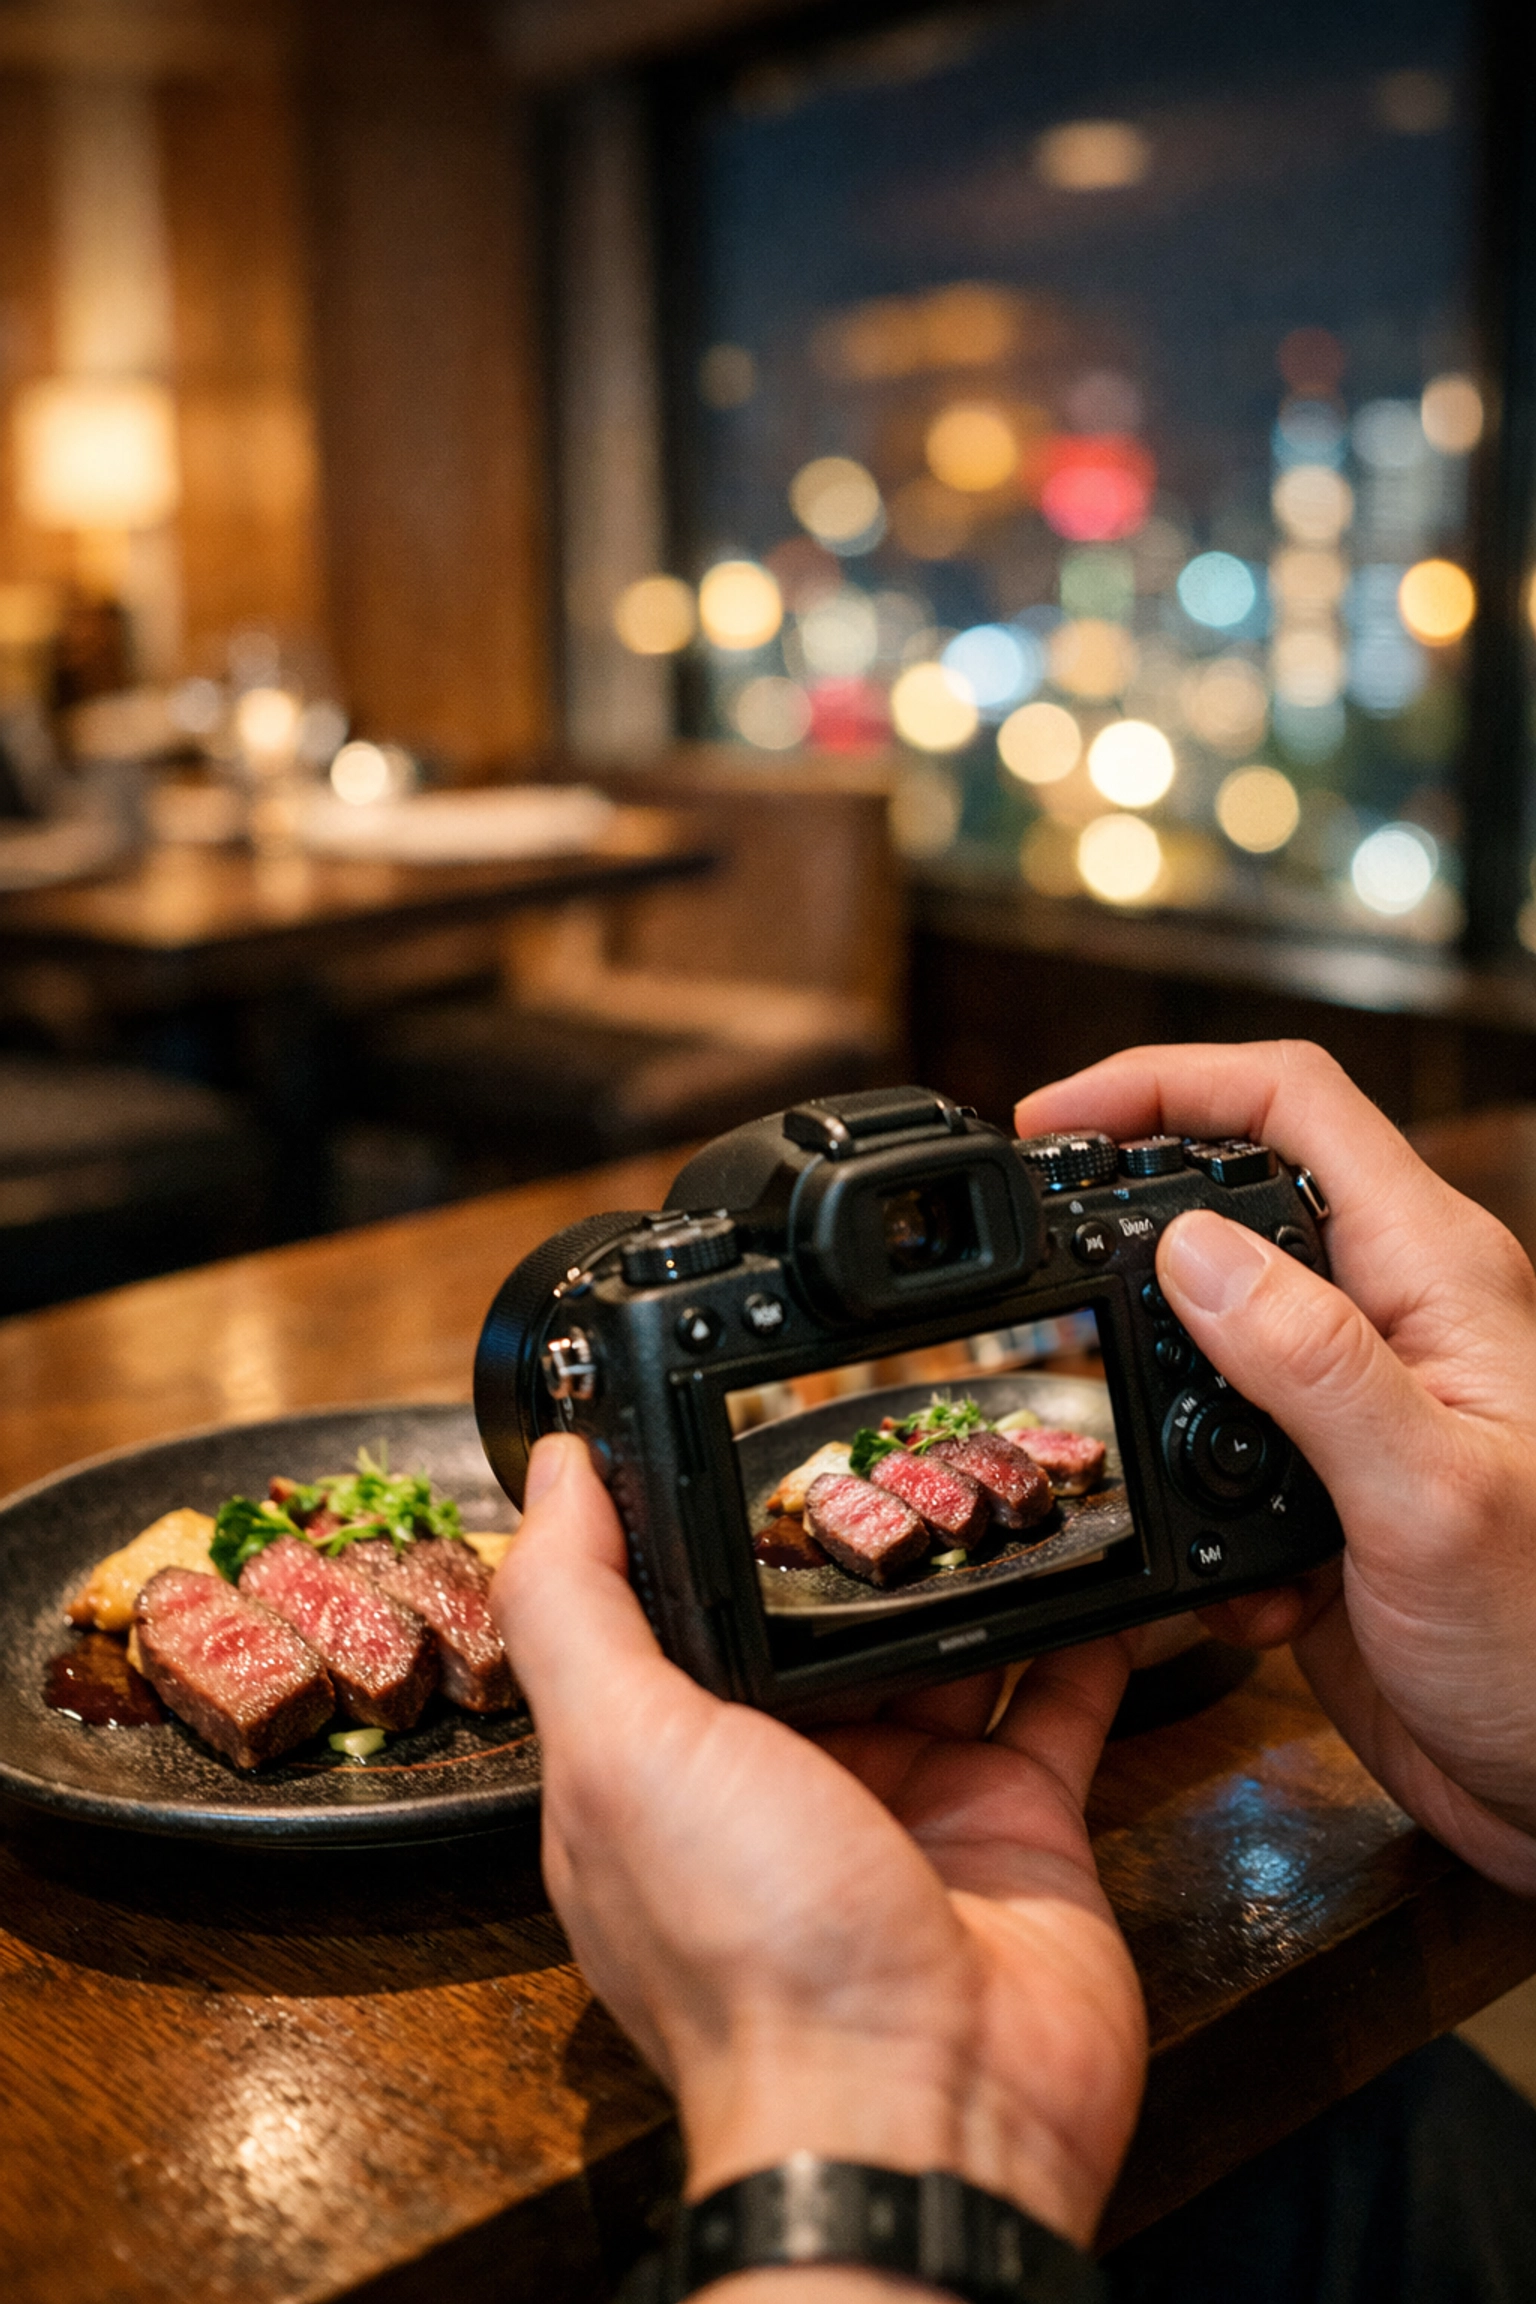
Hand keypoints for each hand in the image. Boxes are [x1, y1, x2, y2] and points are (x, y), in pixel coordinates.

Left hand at [492, 1434, 1145, 2253]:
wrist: (928, 2112)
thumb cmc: (753, 1954)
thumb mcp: (621, 1751)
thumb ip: (577, 1605)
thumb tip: (551, 1474)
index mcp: (664, 1762)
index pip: (675, 1609)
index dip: (700, 1519)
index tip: (728, 1415)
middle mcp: (782, 1776)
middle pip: (816, 1619)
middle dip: (849, 1532)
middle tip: (887, 1421)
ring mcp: (907, 1793)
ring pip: (938, 1641)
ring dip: (962, 1561)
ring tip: (988, 1454)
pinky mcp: (1015, 1814)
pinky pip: (1053, 1692)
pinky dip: (1080, 1623)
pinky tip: (1093, 1545)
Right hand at [1016, 1040, 1535, 1894]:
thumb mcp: (1428, 1495)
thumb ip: (1309, 1361)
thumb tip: (1187, 1247)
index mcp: (1436, 1273)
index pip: (1290, 1104)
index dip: (1164, 1082)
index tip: (1051, 1118)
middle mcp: (1395, 1317)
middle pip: (1235, 1194)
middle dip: (1129, 1222)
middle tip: (1036, 1252)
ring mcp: (1357, 1404)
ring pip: (1208, 1335)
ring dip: (1155, 1399)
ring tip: (1134, 1462)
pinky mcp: (1324, 1490)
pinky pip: (1212, 1460)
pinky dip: (1192, 1518)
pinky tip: (1235, 1587)